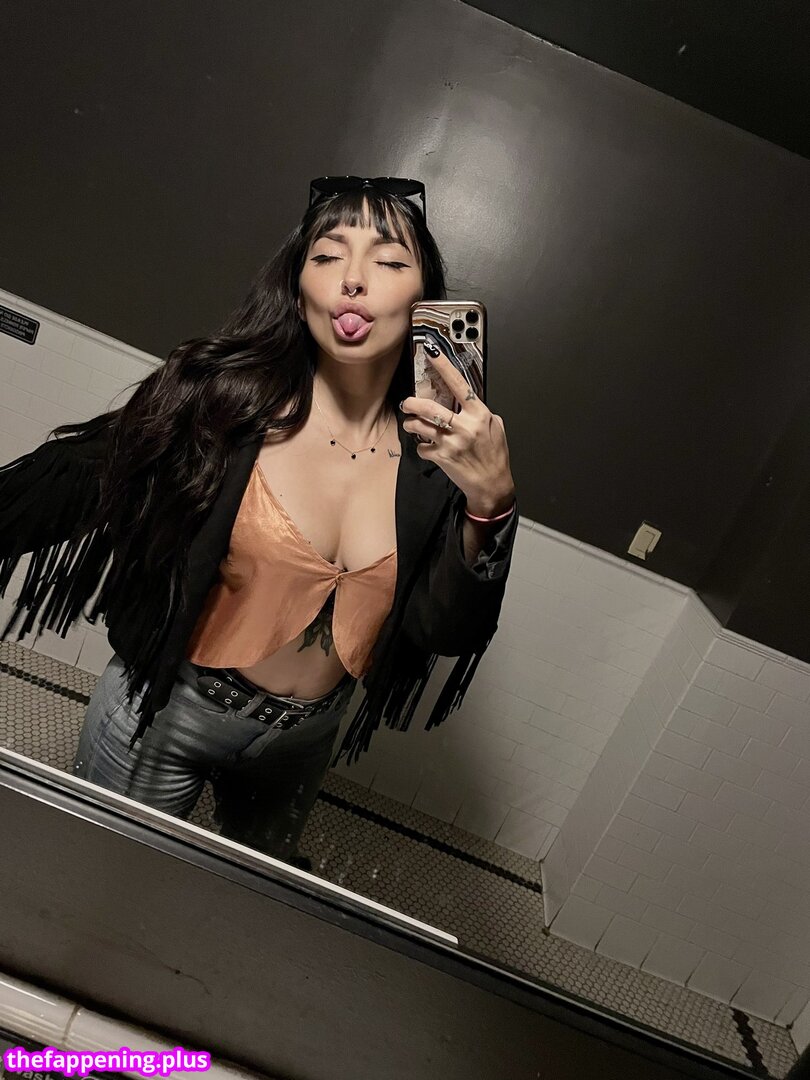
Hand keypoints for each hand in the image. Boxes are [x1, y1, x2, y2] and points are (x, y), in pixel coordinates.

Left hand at [400, 352, 514, 514]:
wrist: (491, 484)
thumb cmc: (494, 456)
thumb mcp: (496, 428)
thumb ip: (482, 413)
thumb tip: (468, 402)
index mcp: (479, 415)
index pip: (459, 384)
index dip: (444, 366)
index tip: (431, 352)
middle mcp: (464, 427)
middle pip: (429, 407)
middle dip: (412, 402)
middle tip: (407, 402)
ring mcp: (451, 442)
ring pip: (419, 426)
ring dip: (411, 424)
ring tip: (411, 423)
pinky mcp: (441, 457)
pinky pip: (422, 447)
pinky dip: (421, 447)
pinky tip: (427, 447)